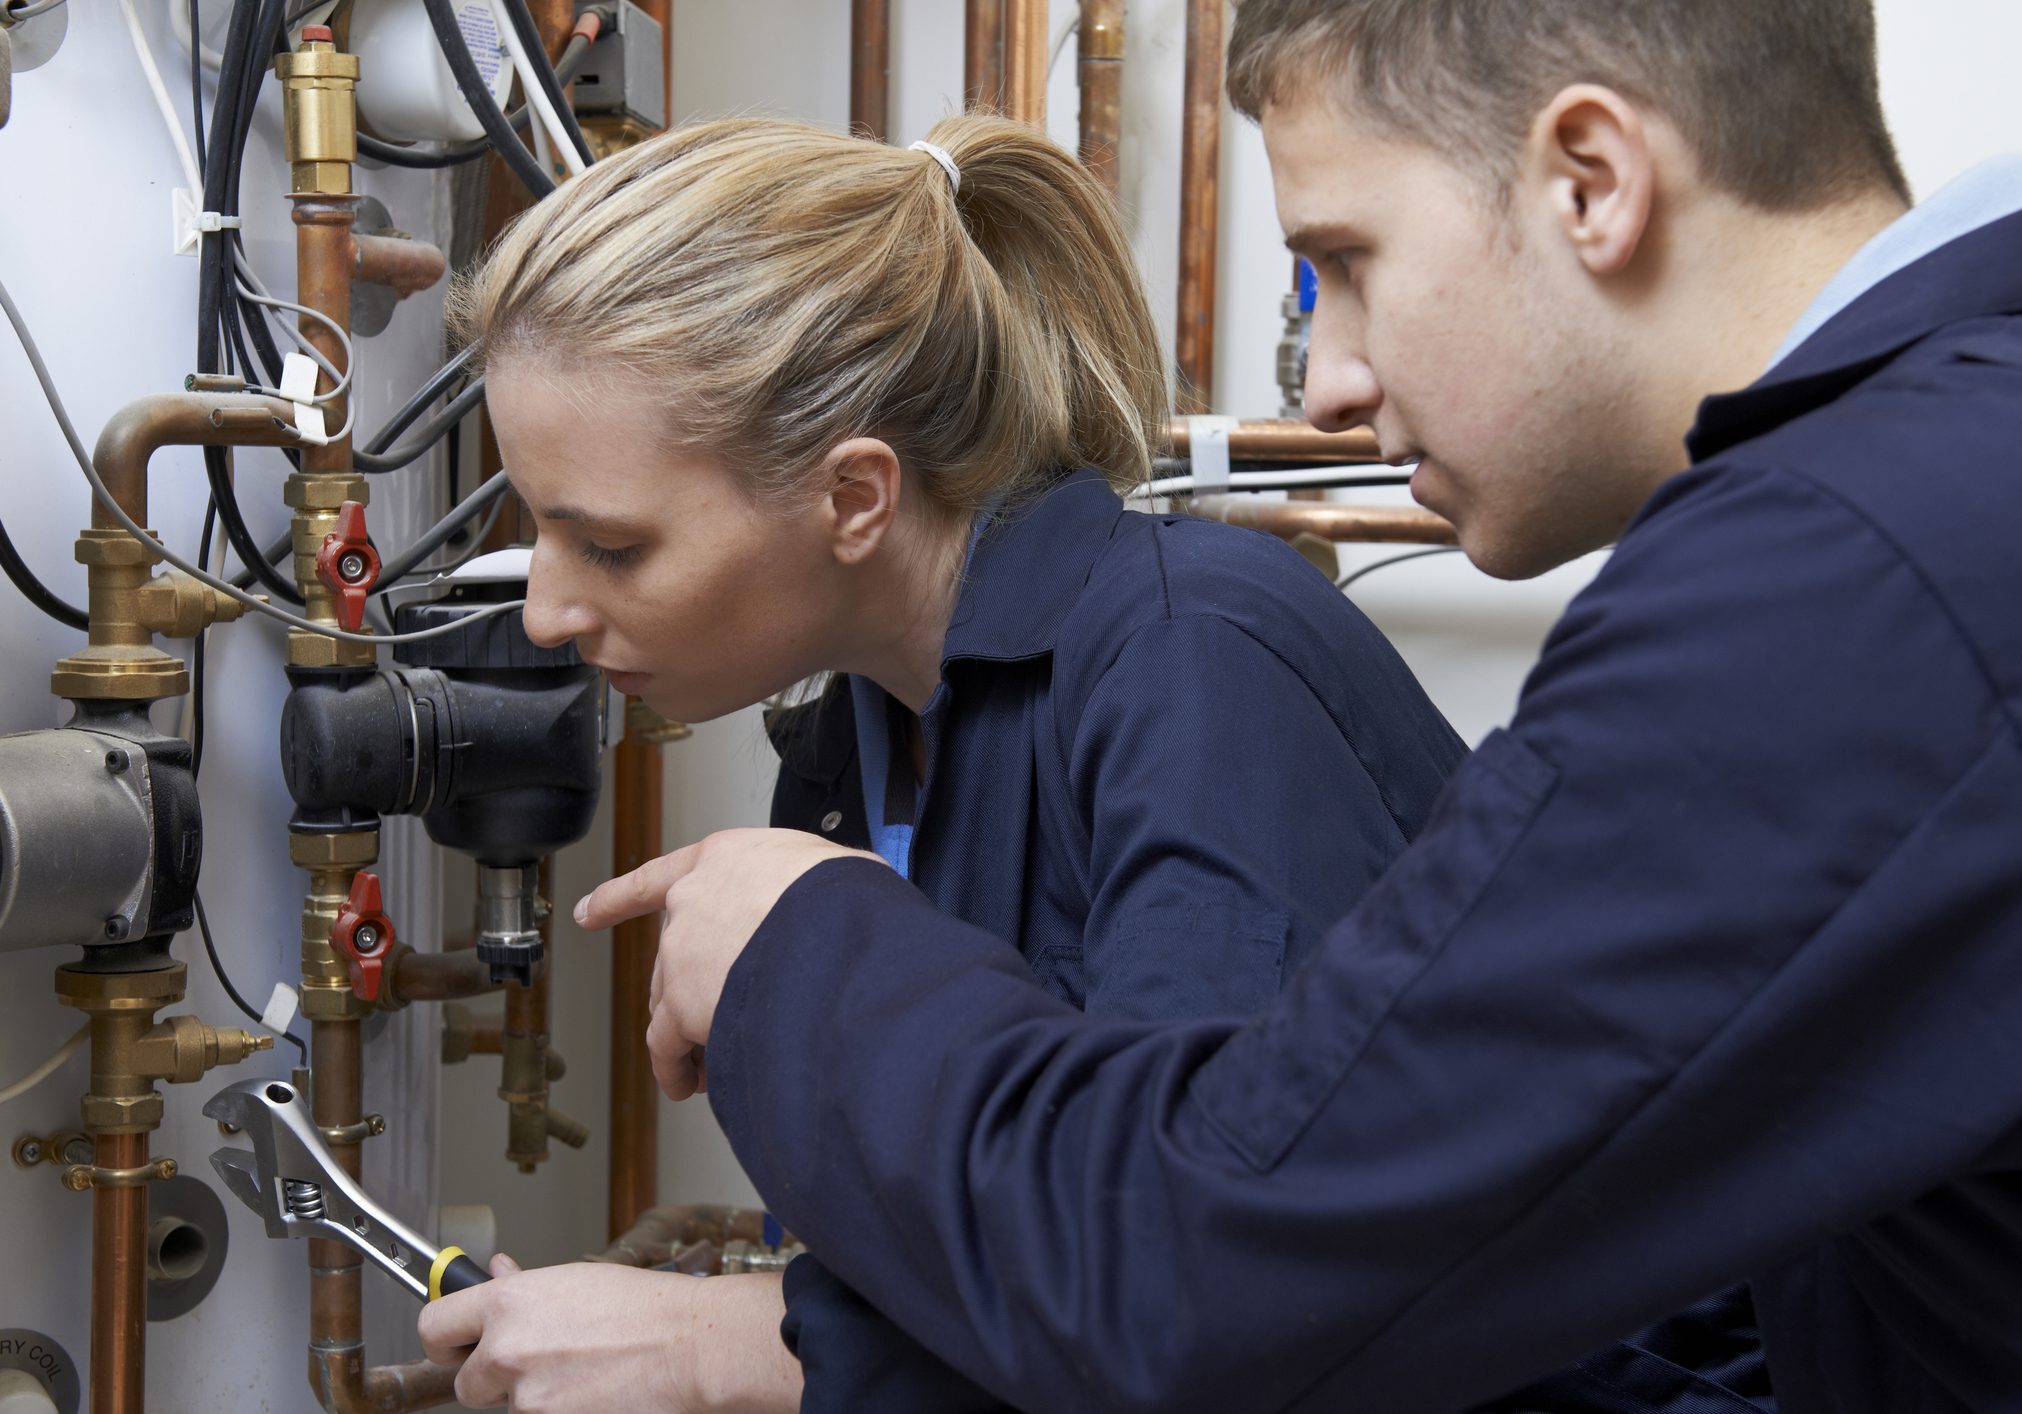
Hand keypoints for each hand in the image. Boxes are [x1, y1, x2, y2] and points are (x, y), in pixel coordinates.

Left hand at [417, 1254, 802, 1412]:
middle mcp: (505, 1349)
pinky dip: (559, 1411)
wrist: (688, 1346)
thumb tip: (496, 1272)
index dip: (444, 1340)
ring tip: (581, 1375)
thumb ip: (523, 1287)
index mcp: (507, 1303)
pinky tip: (590, 1393)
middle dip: (494, 1380)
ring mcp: (525, 1397)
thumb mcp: (574, 1281)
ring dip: (533, 1397)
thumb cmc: (643, 1308)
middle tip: (536, 1366)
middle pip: (466, 1383)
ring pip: (508, 1407)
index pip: (433, 1327)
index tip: (456, 1345)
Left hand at [576, 828, 882, 1100]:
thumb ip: (814, 886)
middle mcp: (691, 902)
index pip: (656, 878)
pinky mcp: (681, 1007)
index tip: (589, 911)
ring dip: (684, 1034)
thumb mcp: (833, 868)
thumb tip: (842, 901)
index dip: (619, 898)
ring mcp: (681, 954)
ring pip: (668, 1002)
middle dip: (688, 988)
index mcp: (724, 860)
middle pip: (672, 953)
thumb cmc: (843, 898)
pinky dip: (675, 1068)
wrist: (832, 934)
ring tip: (709, 1064)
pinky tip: (687, 1083)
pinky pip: (667, 1046)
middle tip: (710, 1016)